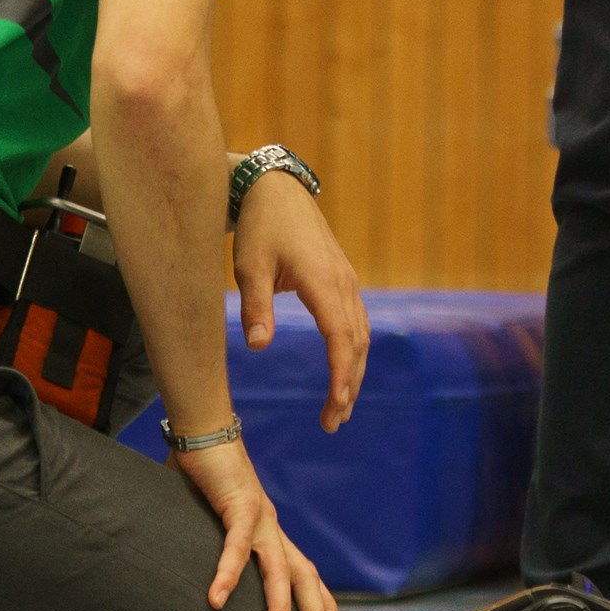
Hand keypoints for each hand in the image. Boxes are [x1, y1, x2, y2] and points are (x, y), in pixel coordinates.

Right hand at [173, 436, 344, 610]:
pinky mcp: (238, 505)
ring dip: (279, 607)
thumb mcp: (217, 520)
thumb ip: (216, 544)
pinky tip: (216, 600)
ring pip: (278, 570)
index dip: (322, 603)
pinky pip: (235, 546)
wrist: (206, 429)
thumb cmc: (208, 474)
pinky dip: (227, 573)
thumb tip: (202, 574)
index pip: (305, 573)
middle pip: (304, 577)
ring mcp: (260, 517)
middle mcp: (273, 527)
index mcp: (271, 531)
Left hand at [233, 174, 368, 430]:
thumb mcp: (249, 266)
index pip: (340, 338)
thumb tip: (257, 347)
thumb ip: (255, 306)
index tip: (335, 406)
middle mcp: (343, 283)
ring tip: (340, 407)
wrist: (276, 188)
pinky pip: (356, 322)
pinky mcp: (341, 279)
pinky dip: (353, 351)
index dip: (341, 375)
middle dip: (349, 385)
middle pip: (357, 343)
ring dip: (354, 372)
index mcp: (322, 281)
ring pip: (360, 335)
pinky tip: (344, 370)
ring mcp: (346, 280)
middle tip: (333, 422)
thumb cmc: (259, 226)